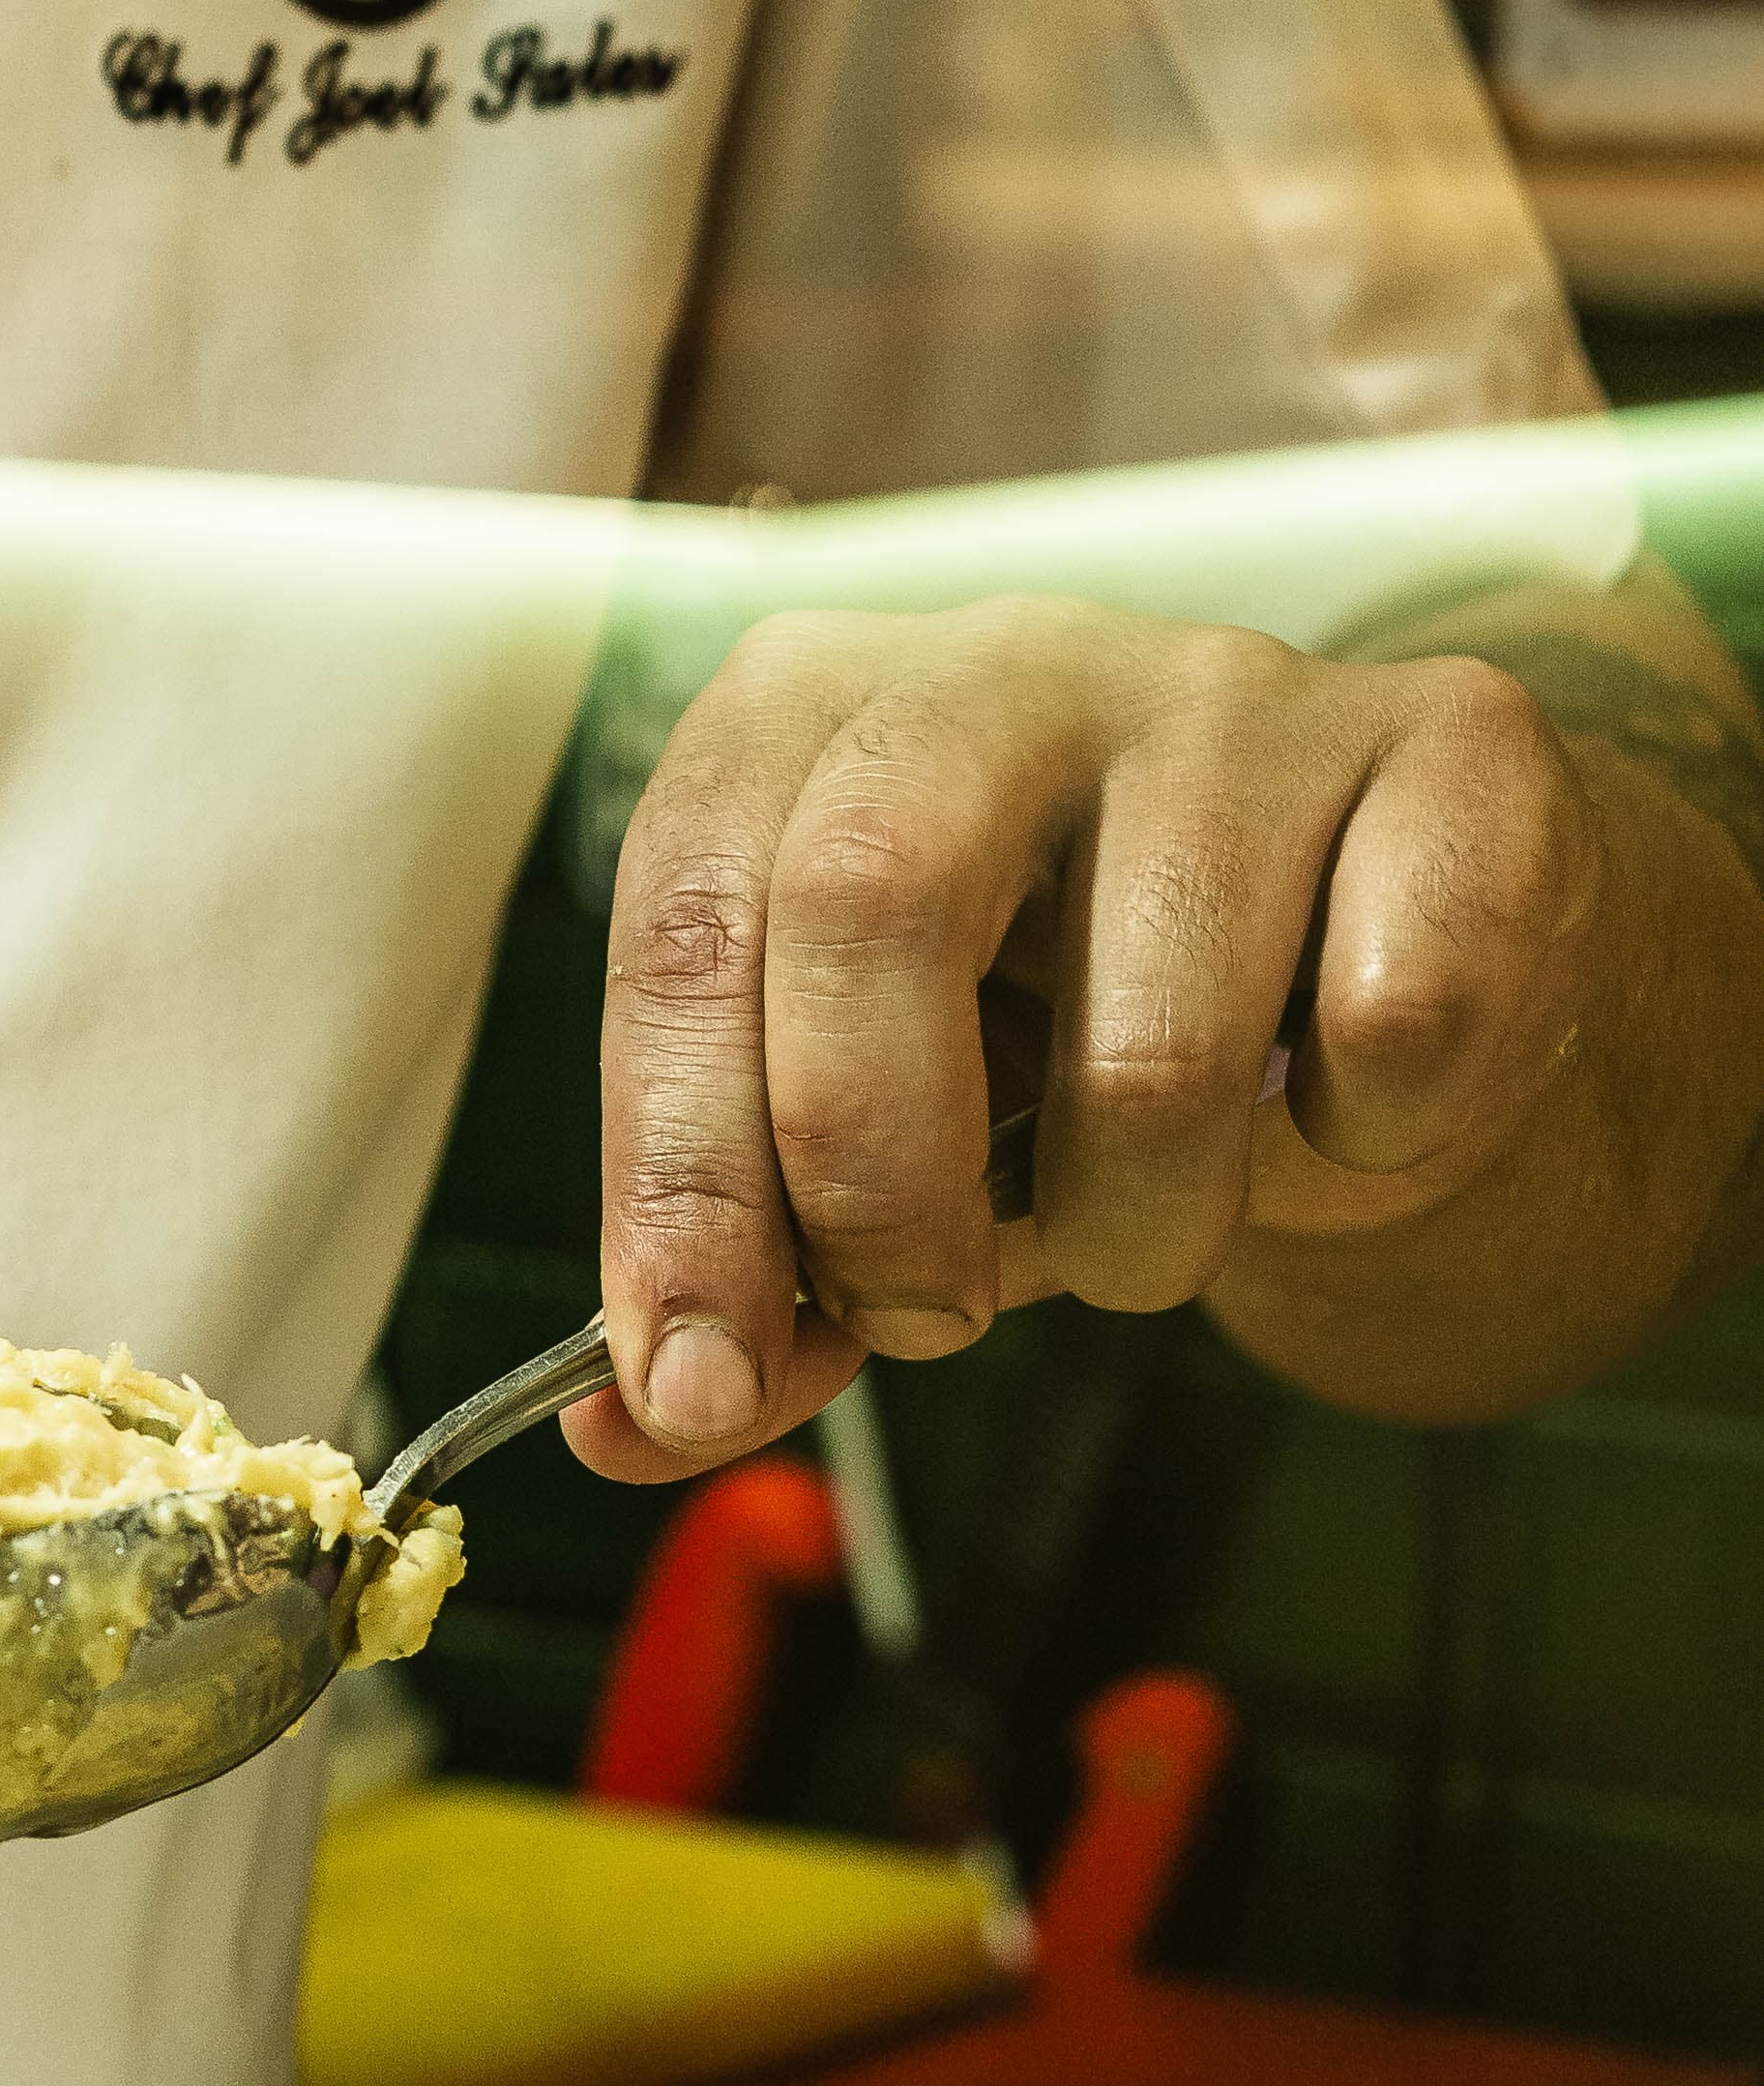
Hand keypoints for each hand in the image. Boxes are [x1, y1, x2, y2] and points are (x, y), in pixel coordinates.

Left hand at [566, 594, 1603, 1481]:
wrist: (1368, 980)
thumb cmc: (1065, 1049)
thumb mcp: (880, 1150)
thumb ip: (755, 1279)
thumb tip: (635, 1426)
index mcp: (800, 717)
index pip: (686, 923)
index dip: (680, 1172)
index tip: (698, 1376)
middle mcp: (999, 659)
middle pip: (868, 900)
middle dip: (877, 1186)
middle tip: (926, 1317)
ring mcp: (1233, 685)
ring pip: (1154, 1042)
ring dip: (1137, 1231)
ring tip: (1144, 1220)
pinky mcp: (1449, 745)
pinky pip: (1398, 1023)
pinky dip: (1364, 1147)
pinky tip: (1343, 1109)